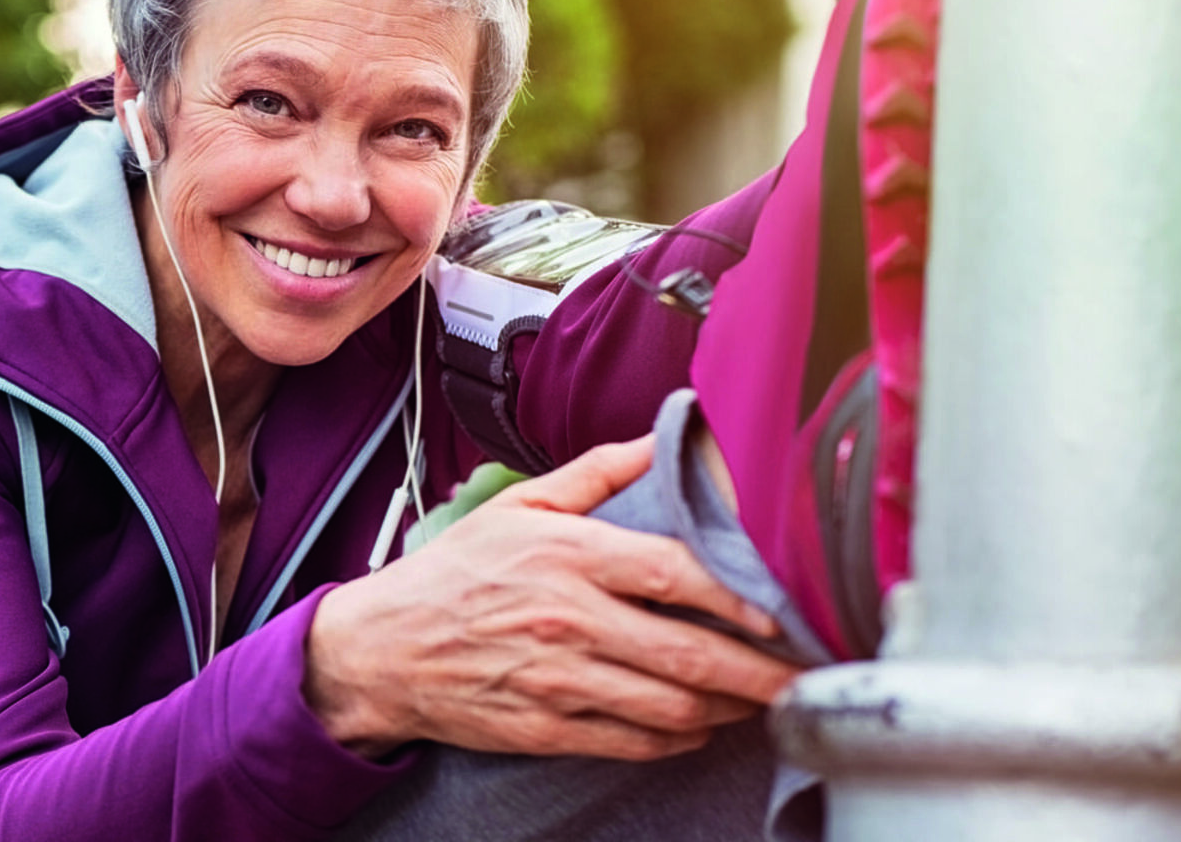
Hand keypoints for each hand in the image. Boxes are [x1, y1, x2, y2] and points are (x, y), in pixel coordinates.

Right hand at [305, 437, 800, 759]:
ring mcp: (557, 680)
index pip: (674, 574)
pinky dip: (678, 739)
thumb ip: (598, 474)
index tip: (781, 613)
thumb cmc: (451, 576)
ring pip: (672, 707)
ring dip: (727, 709)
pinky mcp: (546, 728)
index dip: (740, 598)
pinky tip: (696, 725)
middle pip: (689, 653)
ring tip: (756, 699)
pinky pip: (634, 742)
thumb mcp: (518, 506)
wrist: (379, 650)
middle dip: (760, 672)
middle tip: (800, 677)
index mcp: (566, 556)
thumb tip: (662, 438)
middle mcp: (567, 620)